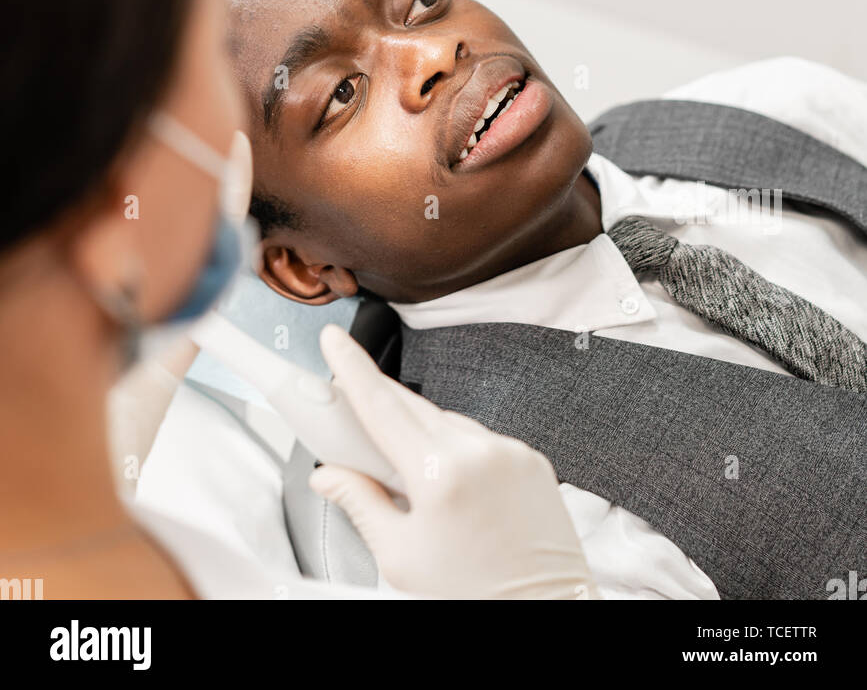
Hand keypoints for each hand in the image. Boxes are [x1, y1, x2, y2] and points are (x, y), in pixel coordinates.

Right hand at [308, 324, 599, 600]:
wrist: (544, 611)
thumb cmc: (474, 595)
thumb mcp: (400, 556)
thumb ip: (361, 503)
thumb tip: (329, 475)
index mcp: (440, 473)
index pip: (382, 406)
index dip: (351, 367)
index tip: (335, 340)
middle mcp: (479, 451)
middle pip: (413, 408)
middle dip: (380, 405)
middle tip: (351, 416)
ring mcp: (510, 451)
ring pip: (448, 423)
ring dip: (422, 434)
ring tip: (410, 476)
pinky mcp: (532, 459)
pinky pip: (482, 439)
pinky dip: (459, 451)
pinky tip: (452, 485)